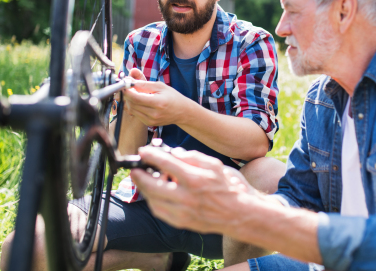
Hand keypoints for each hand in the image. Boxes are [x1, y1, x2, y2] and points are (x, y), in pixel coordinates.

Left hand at [122, 71, 190, 126]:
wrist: (182, 112)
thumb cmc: (173, 97)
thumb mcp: (160, 86)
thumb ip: (144, 84)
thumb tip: (130, 81)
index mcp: (158, 103)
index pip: (135, 98)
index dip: (127, 91)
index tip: (124, 84)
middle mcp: (154, 114)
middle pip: (132, 104)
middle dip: (127, 95)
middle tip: (128, 87)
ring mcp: (151, 120)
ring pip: (132, 109)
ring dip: (130, 101)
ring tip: (135, 93)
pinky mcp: (148, 123)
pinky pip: (136, 114)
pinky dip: (134, 107)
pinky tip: (139, 101)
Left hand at [130, 147, 255, 234]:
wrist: (240, 214)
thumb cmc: (230, 187)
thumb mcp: (215, 165)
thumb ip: (193, 157)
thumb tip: (175, 153)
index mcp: (195, 179)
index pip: (166, 164)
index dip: (151, 156)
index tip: (143, 151)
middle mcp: (186, 197)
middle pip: (153, 185)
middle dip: (140, 176)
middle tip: (135, 169)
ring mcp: (183, 212)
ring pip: (153, 201)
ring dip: (144, 190)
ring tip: (144, 181)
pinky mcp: (182, 223)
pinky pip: (160, 212)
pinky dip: (153, 202)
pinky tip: (154, 195)